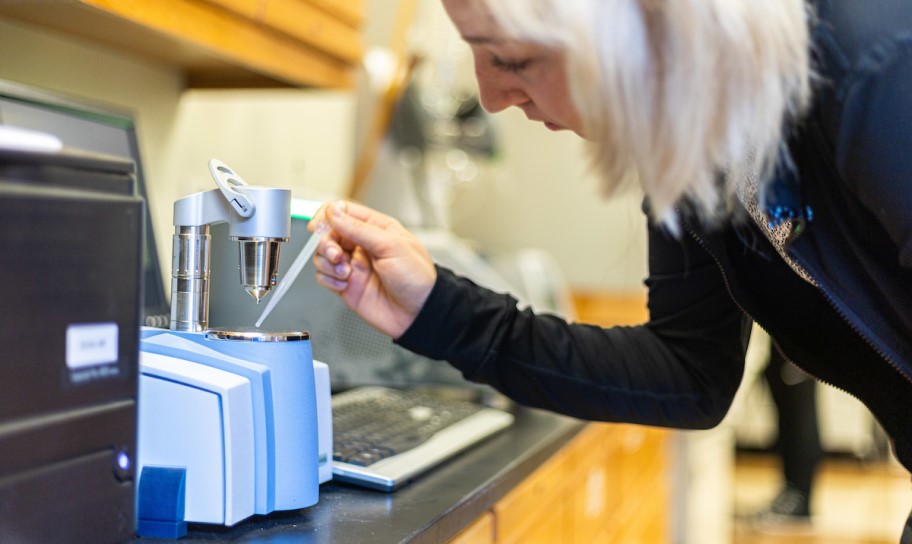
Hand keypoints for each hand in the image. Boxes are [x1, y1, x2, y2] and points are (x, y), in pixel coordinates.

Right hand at [310, 200, 436, 338]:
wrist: (418, 313)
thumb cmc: (416, 278)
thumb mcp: (391, 246)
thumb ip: (359, 229)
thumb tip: (333, 212)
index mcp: (376, 228)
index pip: (343, 211)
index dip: (327, 216)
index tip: (318, 226)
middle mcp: (362, 245)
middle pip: (328, 233)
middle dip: (326, 243)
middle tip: (336, 255)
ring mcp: (353, 265)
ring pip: (322, 255)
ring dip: (327, 263)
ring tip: (345, 272)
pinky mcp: (346, 285)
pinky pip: (324, 277)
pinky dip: (328, 280)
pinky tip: (344, 284)